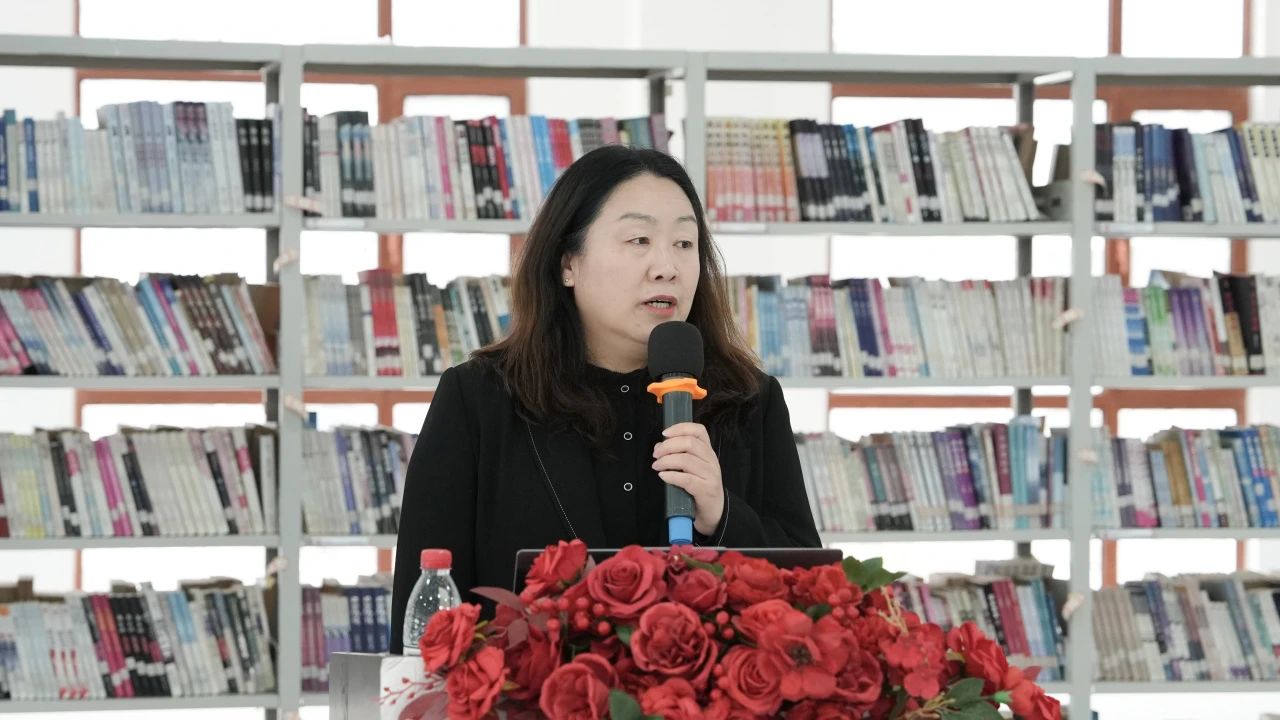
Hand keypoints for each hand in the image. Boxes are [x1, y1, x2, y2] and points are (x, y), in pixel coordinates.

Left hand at [651, 422, 723, 536]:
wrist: (714, 511)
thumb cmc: (700, 487)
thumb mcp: (692, 468)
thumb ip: (678, 454)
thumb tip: (659, 447)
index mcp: (708, 451)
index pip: (699, 430)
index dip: (680, 428)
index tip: (664, 433)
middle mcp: (711, 460)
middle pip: (690, 443)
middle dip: (668, 446)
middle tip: (656, 454)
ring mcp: (710, 475)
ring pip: (686, 460)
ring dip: (666, 461)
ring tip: (657, 466)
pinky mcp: (706, 489)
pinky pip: (686, 479)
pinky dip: (671, 475)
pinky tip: (663, 476)